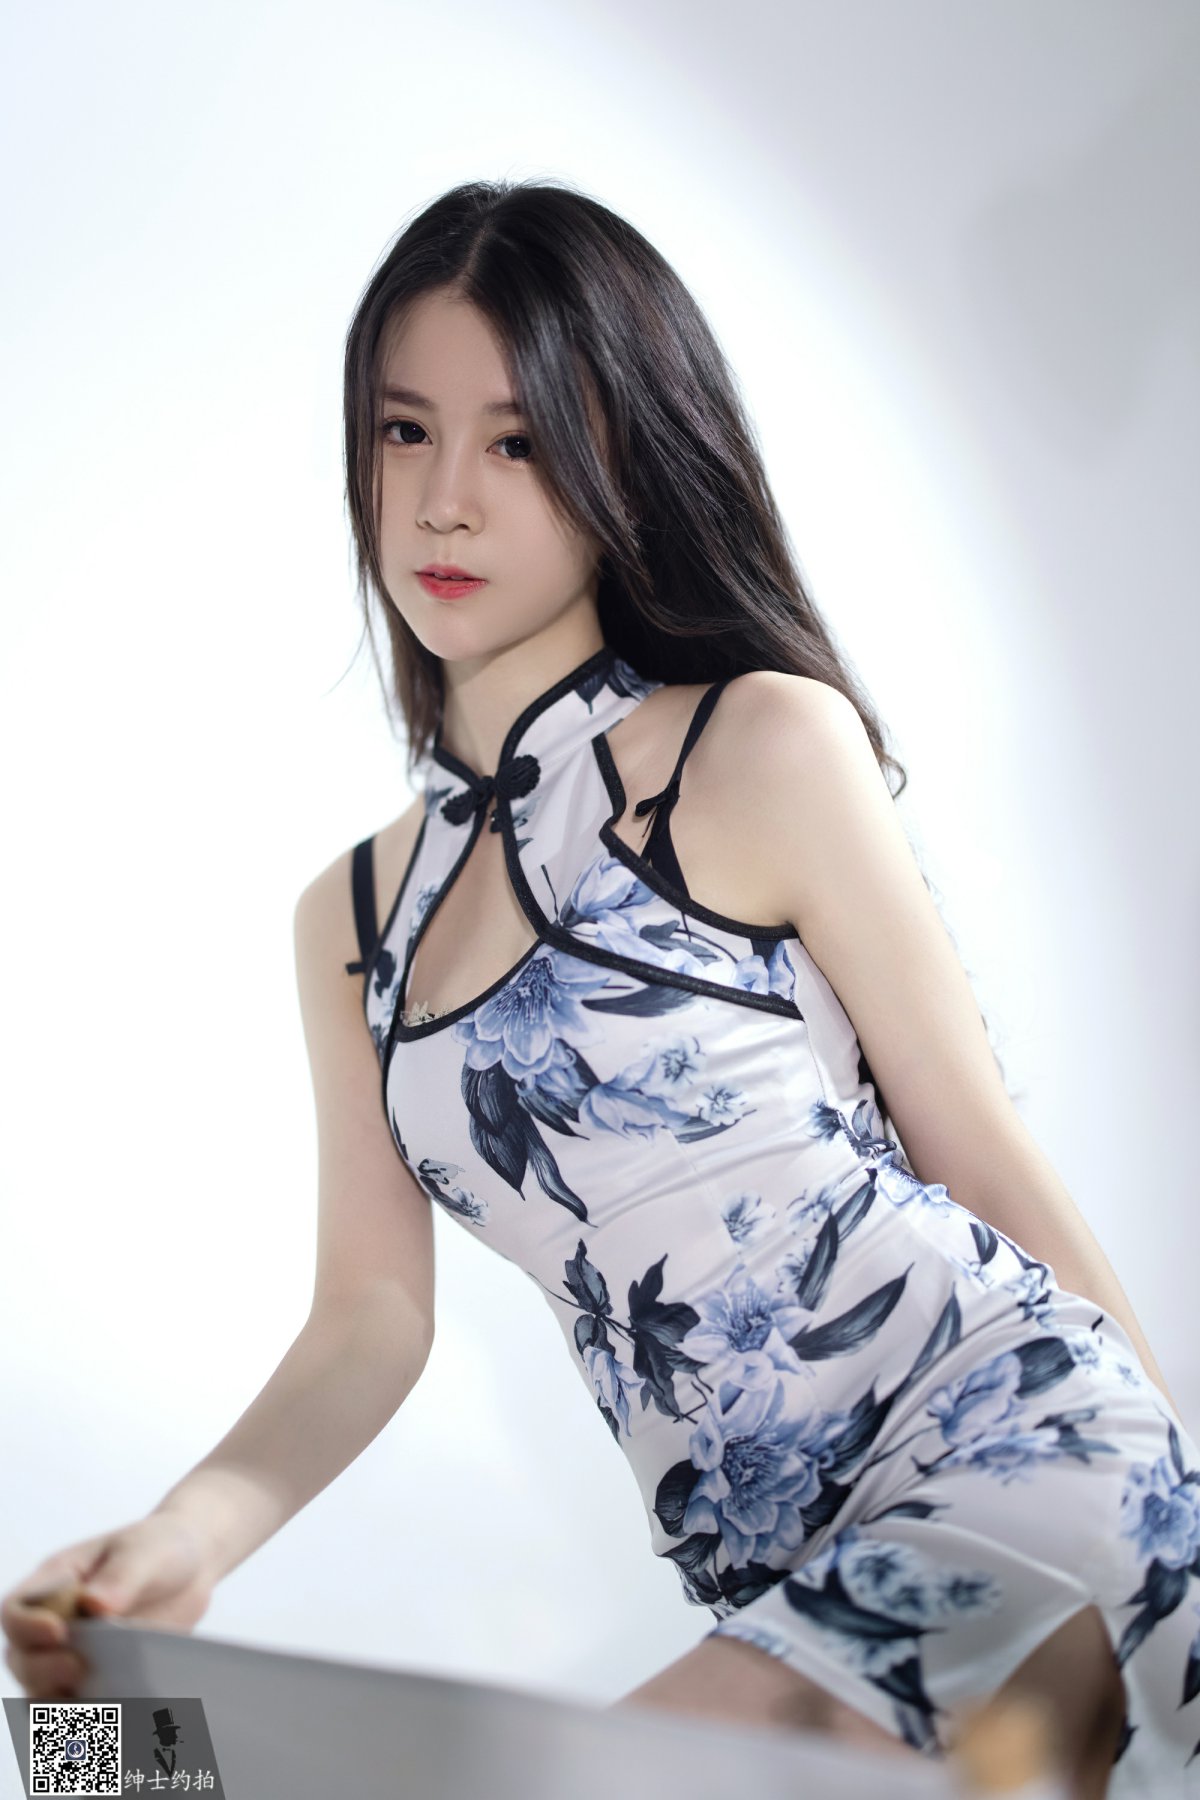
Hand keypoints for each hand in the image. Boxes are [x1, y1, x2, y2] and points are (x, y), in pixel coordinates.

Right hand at [2, 1513, 215, 1699]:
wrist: (192, 1569)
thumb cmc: (161, 1548)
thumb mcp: (145, 1551)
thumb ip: (121, 1577)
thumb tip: (93, 1606)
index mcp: (56, 1582)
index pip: (16, 1611)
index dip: (27, 1627)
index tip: (60, 1632)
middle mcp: (55, 1621)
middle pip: (21, 1659)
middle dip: (43, 1671)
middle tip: (79, 1668)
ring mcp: (74, 1653)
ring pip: (41, 1691)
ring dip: (58, 1702)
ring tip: (93, 1701)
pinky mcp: (97, 1679)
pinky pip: (78, 1707)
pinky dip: (87, 1718)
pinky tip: (112, 1719)